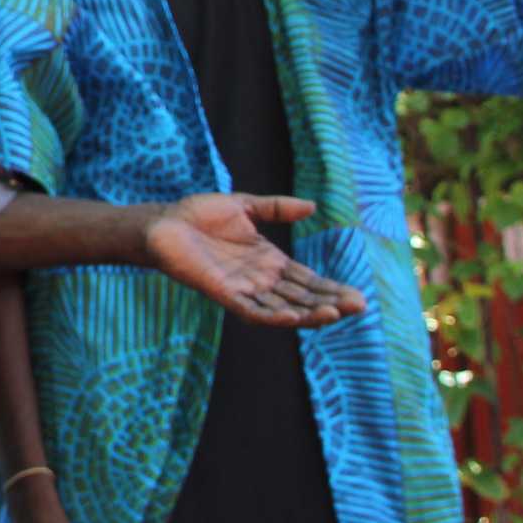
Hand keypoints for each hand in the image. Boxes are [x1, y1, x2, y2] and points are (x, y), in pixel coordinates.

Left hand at [142, 193, 365, 325]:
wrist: (163, 222)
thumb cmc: (198, 215)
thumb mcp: (245, 207)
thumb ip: (277, 208)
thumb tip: (312, 206)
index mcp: (268, 261)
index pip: (307, 281)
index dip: (331, 289)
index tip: (358, 297)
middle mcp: (260, 280)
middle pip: (301, 297)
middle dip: (329, 304)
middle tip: (359, 308)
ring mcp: (243, 289)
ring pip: (282, 308)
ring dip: (308, 314)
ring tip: (335, 314)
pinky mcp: (224, 294)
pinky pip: (252, 310)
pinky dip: (273, 316)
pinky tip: (294, 317)